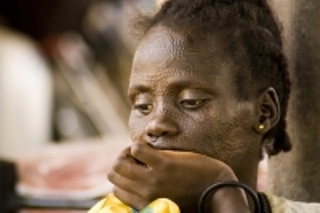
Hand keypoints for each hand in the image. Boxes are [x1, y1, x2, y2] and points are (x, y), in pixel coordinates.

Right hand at [107, 143, 237, 211]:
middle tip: (137, 157)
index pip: (115, 190)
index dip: (123, 175)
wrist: (216, 188)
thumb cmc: (190, 192)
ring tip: (142, 151)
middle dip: (121, 162)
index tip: (135, 167)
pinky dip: (139, 144)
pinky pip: (137, 149)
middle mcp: (144, 195)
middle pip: (113, 174)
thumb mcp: (163, 198)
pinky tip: (150, 146)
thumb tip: (132, 174)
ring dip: (127, 153)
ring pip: (119, 163)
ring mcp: (153, 180)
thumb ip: (146, 193)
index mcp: (143, 204)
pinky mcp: (164, 165)